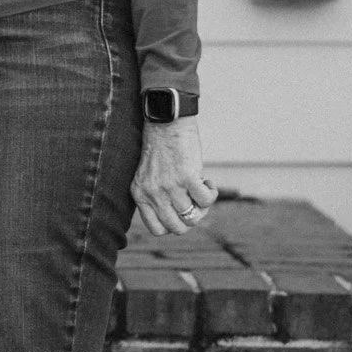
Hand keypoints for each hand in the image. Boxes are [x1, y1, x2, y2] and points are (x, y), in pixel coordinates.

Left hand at [132, 117, 215, 237]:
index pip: (157, 229)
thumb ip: (156, 196)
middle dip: (191, 219)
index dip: (173, 224)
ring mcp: (170, 187)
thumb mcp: (148, 176)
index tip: (180, 211)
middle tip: (195, 202)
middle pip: (176, 228)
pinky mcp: (187, 177)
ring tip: (202, 189)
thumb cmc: (160, 147)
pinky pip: (205, 201)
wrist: (165, 121)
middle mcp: (152, 194)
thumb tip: (181, 216)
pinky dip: (211, 194)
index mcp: (140, 195)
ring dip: (203, 206)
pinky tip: (208, 182)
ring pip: (192, 217)